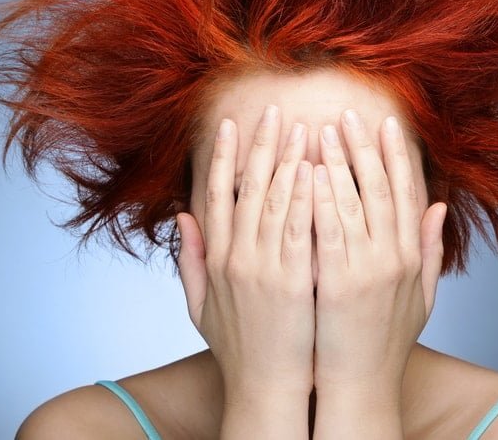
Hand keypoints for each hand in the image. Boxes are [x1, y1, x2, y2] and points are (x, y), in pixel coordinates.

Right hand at [176, 106, 315, 411]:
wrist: (263, 387)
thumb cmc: (237, 347)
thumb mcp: (200, 304)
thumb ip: (190, 259)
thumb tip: (182, 216)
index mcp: (216, 259)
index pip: (216, 195)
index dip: (222, 156)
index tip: (230, 124)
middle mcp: (235, 257)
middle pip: (246, 189)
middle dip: (261, 145)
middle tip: (273, 110)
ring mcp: (262, 267)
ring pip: (273, 201)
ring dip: (287, 161)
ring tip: (300, 127)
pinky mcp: (290, 280)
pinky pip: (298, 228)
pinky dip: (304, 196)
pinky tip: (315, 170)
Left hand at [312, 110, 446, 408]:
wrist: (362, 385)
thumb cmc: (386, 341)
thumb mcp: (422, 295)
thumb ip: (431, 249)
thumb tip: (439, 207)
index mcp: (411, 255)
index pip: (406, 193)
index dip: (397, 155)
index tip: (387, 123)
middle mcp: (393, 257)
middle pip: (379, 189)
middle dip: (362, 147)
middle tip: (346, 114)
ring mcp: (366, 270)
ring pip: (352, 203)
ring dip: (336, 163)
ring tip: (321, 131)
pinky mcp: (336, 283)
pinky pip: (326, 232)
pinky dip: (318, 200)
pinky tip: (306, 173)